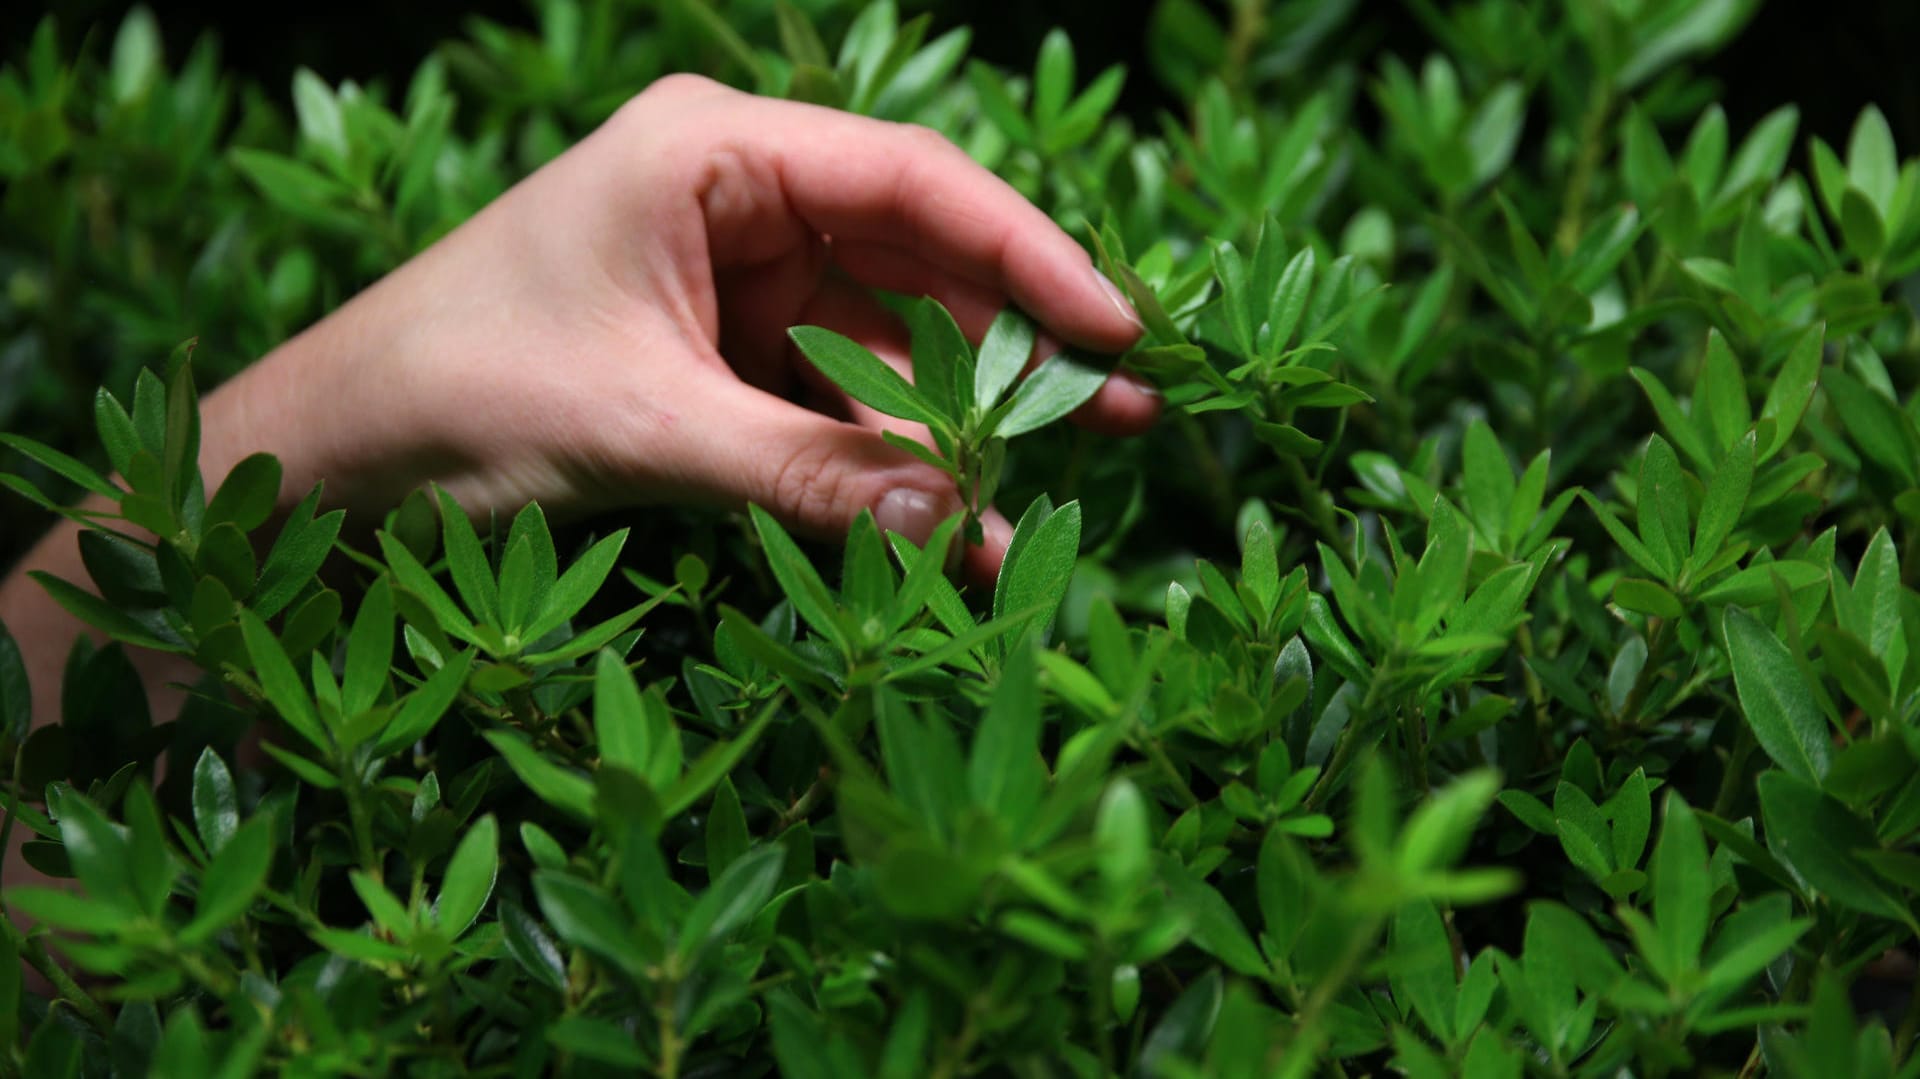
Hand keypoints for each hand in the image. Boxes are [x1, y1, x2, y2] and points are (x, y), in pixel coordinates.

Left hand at [215, 73, 1153, 582]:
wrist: (326, 460)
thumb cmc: (455, 395)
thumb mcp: (647, 432)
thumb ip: (810, 473)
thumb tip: (959, 524)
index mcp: (711, 150)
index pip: (910, 181)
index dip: (1027, 254)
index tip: (1115, 330)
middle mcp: (735, 197)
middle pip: (916, 260)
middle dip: (1012, 349)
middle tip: (1124, 418)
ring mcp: (731, 279)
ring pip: (883, 343)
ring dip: (954, 428)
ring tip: (1038, 502)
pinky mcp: (720, 356)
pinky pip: (832, 402)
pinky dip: (883, 467)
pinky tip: (944, 529)